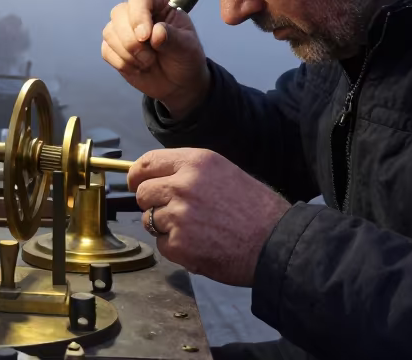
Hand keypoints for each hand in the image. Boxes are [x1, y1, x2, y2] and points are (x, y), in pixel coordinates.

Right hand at [102, 0, 209, 115]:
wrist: (178, 82)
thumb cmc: (185, 58)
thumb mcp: (187, 47)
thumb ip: (173, 38)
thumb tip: (156, 32)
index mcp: (158, 3)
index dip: (139, 14)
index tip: (145, 36)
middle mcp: (138, 12)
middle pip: (118, 13)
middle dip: (131, 40)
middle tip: (150, 57)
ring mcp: (124, 30)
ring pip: (110, 32)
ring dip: (128, 53)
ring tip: (148, 62)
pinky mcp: (114, 47)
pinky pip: (106, 50)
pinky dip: (122, 63)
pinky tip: (138, 68)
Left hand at [128, 148, 289, 286]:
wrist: (276, 243)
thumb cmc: (256, 210)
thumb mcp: (224, 173)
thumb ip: (190, 172)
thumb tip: (159, 178)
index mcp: (196, 162)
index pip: (147, 163)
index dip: (137, 176)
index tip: (135, 183)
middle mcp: (183, 185)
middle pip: (143, 193)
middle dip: (153, 204)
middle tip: (174, 213)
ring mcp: (178, 215)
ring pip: (150, 220)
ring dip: (165, 227)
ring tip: (195, 230)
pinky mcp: (179, 244)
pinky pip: (162, 244)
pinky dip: (176, 248)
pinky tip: (200, 245)